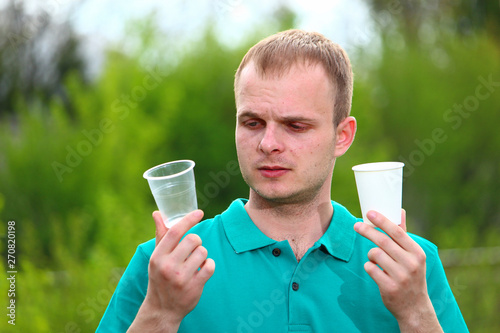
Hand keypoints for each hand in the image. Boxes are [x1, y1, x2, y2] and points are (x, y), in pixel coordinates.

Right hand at [128, 210, 214, 332]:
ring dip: (203, 254)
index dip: (189, 219)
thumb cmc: (160, 277)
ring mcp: (181, 278)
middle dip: (197, 241)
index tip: (200, 212)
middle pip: (193, 239)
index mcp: (157, 256)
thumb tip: (157, 213)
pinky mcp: (194, 287)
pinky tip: (203, 269)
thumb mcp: (157, 258)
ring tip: (196, 262)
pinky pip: (210, 266)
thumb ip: (161, 236)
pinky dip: (210, 265)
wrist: (162, 309)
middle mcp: (168, 266)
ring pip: (203, 252)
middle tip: (193, 249)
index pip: (175, 232)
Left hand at [354, 210, 442, 331]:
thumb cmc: (411, 276)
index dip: (382, 221)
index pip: (397, 232)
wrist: (414, 308)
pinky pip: (370, 268)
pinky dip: (369, 266)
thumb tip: (399, 211)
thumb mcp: (413, 256)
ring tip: (375, 260)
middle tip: (356, 226)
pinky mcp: (389, 287)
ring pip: (375, 254)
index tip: (369, 212)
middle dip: (367, 231)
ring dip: (370, 254)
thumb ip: (403, 234)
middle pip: (383, 241)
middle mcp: (411, 264)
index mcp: (417, 253)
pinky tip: (375, 270)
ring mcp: (401, 277)